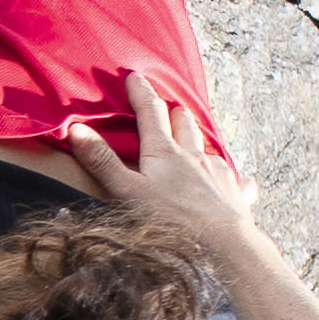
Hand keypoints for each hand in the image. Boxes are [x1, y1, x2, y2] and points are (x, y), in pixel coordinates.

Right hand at [80, 56, 248, 234]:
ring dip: (200, 141)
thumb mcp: (126, 191)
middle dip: (175, 113)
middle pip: (184, 125)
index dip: (141, 93)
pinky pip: (237, 181)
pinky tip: (241, 180)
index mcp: (164, 152)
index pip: (150, 113)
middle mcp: (194, 156)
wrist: (220, 242)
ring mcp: (217, 173)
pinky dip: (234, 178)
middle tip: (171, 106)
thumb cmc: (170, 220)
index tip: (135, 77)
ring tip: (196, 137)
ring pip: (209, 148)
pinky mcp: (235, 193)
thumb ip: (102, 162)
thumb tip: (77, 130)